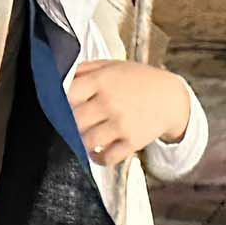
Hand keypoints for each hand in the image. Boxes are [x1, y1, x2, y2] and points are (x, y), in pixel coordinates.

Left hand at [68, 60, 192, 164]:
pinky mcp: (132, 142)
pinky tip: (95, 153)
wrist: (170, 98)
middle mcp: (109, 102)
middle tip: (62, 126)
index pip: (67, 93)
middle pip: (74, 119)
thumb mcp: (111, 65)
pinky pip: (107, 157)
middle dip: (64, 124)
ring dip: (79, 142)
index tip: (54, 105)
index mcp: (101, 80)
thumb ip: (85, 69)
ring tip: (78, 139)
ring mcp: (121, 124)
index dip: (56, 101)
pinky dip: (97, 158)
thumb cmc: (138, 80)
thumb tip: (57, 75)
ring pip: (87, 141)